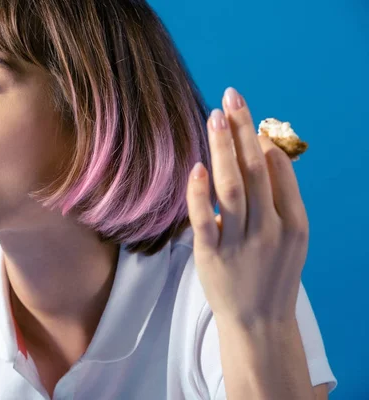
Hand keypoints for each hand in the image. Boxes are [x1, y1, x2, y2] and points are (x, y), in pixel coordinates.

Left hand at [186, 87, 308, 326]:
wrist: (259, 322)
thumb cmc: (272, 273)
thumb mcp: (291, 236)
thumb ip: (282, 195)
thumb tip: (265, 149)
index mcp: (293, 222)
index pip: (277, 170)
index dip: (259, 138)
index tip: (244, 112)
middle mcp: (270, 230)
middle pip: (255, 170)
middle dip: (242, 130)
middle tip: (231, 97)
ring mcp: (240, 243)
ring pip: (232, 188)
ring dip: (224, 150)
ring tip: (216, 117)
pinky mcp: (212, 256)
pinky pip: (205, 220)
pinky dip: (201, 193)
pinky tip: (197, 167)